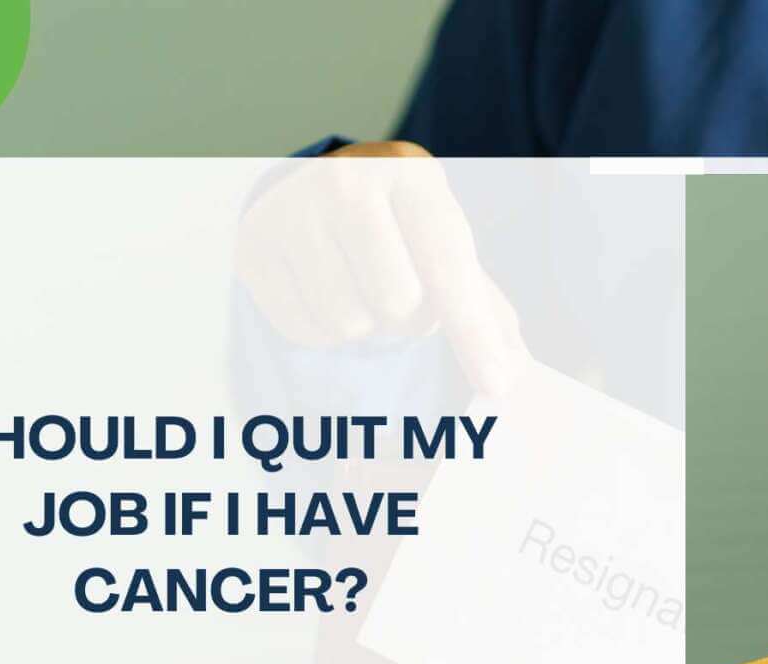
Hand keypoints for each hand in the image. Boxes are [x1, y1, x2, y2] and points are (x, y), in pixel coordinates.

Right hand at [235, 139, 528, 393]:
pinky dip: (322, 331)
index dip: (473, 334)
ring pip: (347, 321)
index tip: (496, 385)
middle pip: (397, 302)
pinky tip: (326, 294)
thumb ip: (485, 310)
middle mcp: (348, 179)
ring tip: (363, 291)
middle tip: (402, 295)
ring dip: (364, 327)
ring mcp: (294, 208)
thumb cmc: (401, 229)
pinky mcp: (254, 243)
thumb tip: (512, 373)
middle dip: (409, 318)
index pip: (449, 267)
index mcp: (412, 175)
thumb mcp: (447, 248)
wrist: (323, 191)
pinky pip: (302, 329)